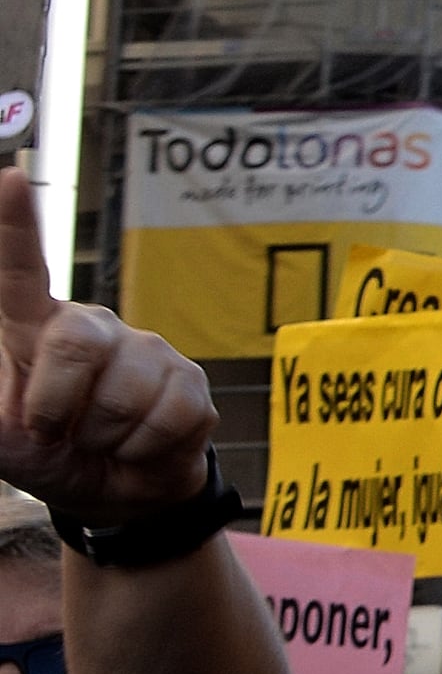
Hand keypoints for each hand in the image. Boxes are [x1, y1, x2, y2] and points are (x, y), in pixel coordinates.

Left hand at [0, 170, 216, 531]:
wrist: (112, 494)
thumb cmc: (43, 449)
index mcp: (35, 327)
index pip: (20, 269)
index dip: (13, 225)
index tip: (9, 179)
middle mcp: (92, 326)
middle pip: (74, 344)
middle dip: (56, 405)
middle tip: (54, 431)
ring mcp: (147, 351)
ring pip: (124, 394)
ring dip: (104, 437)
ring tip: (102, 439)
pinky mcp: (191, 384)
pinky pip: (169, 418)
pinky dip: (144, 449)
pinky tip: (139, 446)